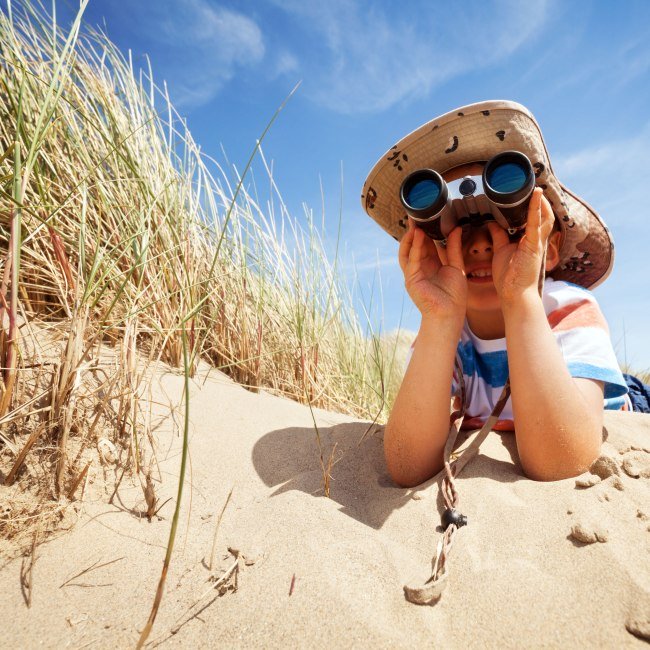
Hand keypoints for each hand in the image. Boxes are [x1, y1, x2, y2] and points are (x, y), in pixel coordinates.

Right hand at [398, 219, 466, 320]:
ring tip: (414, 222)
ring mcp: (414, 274)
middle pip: (415, 245)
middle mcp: (420, 268)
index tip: (429, 217)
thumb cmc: (454, 296)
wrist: (449, 315)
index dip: (426, 231)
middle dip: (415, 230)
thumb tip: (456, 229)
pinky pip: (411, 259)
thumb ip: (454, 248)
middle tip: (418, 215)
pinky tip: (418, 235)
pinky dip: (414, 246)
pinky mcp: (411, 279)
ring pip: (408, 250)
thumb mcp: (456, 267)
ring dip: (410, 236)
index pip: (425, 244)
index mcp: (431, 265)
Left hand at [487, 188, 554, 303]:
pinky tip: (536, 195)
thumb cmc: (509, 276)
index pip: (534, 218)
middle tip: (533, 185)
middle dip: (539, 200)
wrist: (514, 294)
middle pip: (543, 215)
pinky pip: (536, 224)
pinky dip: (536, 208)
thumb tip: (492, 223)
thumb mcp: (501, 250)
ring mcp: (537, 242)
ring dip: (540, 201)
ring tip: (536, 185)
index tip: (527, 191)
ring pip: (544, 216)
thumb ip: (498, 236)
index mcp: (529, 241)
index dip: (533, 205)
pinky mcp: (534, 246)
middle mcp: (536, 240)